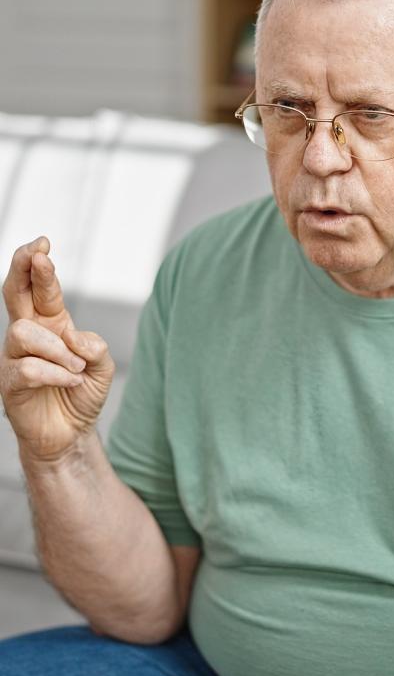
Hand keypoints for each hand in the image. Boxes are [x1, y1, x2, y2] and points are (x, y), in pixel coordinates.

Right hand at [0, 236, 114, 461]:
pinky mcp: (10, 383)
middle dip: (23, 268)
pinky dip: (57, 374)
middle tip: (36, 252)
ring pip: (24, 333)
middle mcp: (30, 335)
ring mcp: (15, 358)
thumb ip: (94, 345)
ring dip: (57, 349)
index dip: (38, 266)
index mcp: (52, 324)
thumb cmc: (82, 392)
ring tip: (76, 368)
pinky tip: (70, 382)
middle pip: (14, 293)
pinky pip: (28, 368)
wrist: (72, 432)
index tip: (43, 243)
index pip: (40, 289)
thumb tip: (71, 336)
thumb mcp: (103, 365)